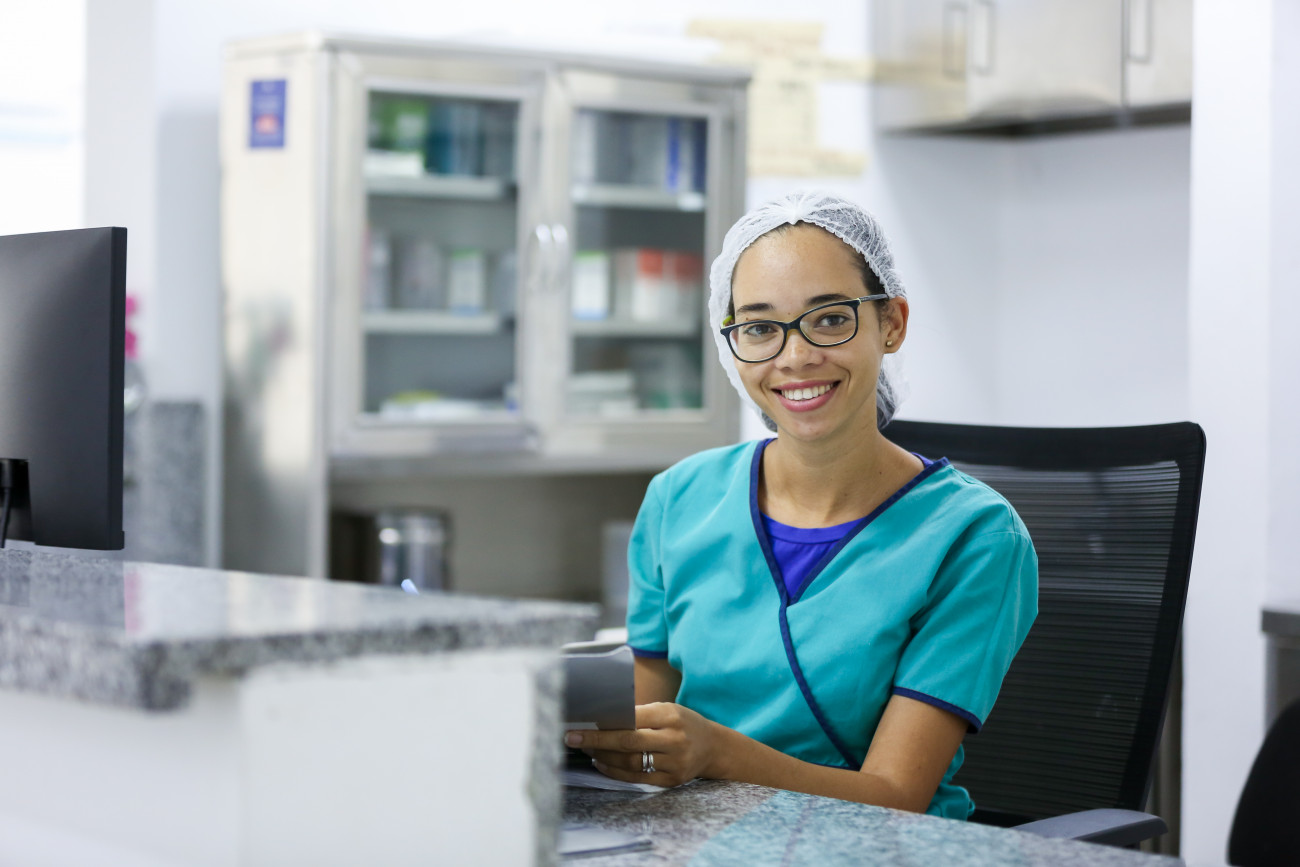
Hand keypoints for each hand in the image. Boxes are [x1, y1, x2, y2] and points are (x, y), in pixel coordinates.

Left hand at [565, 702, 721, 787]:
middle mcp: (674, 740)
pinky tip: (602, 764)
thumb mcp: (667, 709)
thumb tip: (602, 719)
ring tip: (587, 750)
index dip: (604, 724)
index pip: (631, 719)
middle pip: (628, 742)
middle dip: (597, 741)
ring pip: (631, 763)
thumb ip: (639, 714)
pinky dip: (616, 772)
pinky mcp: (671, 781)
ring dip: (604, 757)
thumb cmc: (683, 723)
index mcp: (671, 716)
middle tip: (572, 739)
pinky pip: (638, 778)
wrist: (713, 747)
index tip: (581, 725)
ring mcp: (674, 763)